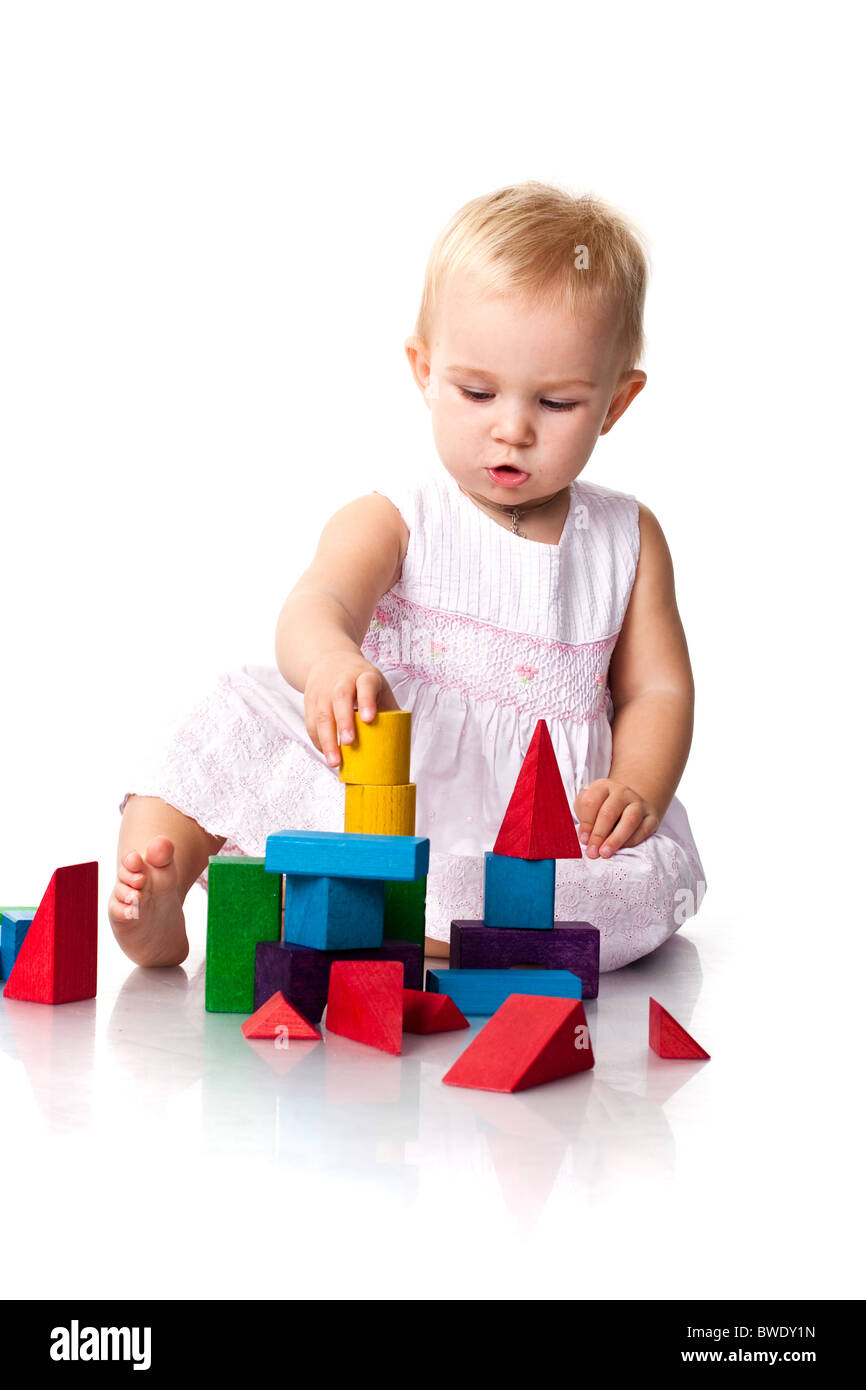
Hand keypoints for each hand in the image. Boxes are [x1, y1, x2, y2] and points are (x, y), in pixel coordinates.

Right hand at [304, 652, 400, 767]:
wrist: (330, 660)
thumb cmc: (359, 678)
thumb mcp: (377, 684)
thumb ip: (388, 707)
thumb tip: (400, 738)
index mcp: (363, 675)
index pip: (365, 685)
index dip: (367, 701)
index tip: (369, 718)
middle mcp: (341, 681)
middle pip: (340, 699)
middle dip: (344, 721)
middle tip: (349, 742)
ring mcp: (322, 690)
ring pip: (321, 714)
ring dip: (327, 739)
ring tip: (335, 761)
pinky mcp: (310, 701)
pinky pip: (311, 723)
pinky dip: (318, 740)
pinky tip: (326, 753)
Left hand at [574, 779, 659, 858]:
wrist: (628, 803)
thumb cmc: (602, 808)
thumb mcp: (588, 806)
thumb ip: (583, 818)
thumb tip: (583, 838)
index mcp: (603, 787)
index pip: (591, 802)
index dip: (586, 823)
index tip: (583, 840)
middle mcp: (622, 792)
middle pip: (609, 812)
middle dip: (599, 834)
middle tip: (592, 852)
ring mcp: (638, 803)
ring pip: (629, 820)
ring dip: (616, 839)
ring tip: (605, 853)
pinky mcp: (651, 817)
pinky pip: (644, 829)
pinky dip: (632, 841)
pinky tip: (621, 849)